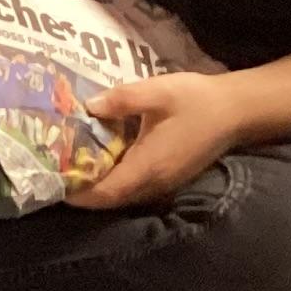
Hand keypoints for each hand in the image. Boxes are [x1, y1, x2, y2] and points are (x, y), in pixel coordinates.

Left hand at [70, 69, 242, 209]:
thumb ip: (121, 100)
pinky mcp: (170, 177)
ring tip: (71, 168)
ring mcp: (165, 183)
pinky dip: (115, 181)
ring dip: (98, 187)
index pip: (106, 193)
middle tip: (55, 173)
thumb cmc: (197, 100)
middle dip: (82, 192)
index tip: (53, 183)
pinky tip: (102, 160)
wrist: (238, 110)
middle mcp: (156, 183)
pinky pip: (135, 187)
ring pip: (123, 195)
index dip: (78, 193)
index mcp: (149, 166)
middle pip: (111, 199)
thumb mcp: (157, 92)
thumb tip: (89, 106)